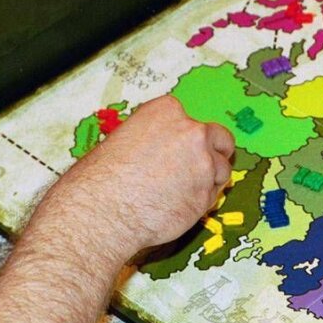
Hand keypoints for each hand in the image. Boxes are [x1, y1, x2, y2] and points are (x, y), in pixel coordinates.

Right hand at [50, 95, 233, 258]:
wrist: (103, 210)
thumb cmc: (100, 177)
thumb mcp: (122, 140)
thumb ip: (153, 139)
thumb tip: (160, 149)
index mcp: (167, 112)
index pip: (190, 119)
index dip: (187, 136)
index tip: (181, 147)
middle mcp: (192, 134)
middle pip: (220, 138)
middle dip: (215, 151)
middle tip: (201, 165)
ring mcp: (204, 165)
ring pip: (222, 170)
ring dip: (209, 179)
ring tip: (181, 191)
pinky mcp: (206, 195)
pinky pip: (212, 196)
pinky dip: (201, 200)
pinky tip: (178, 206)